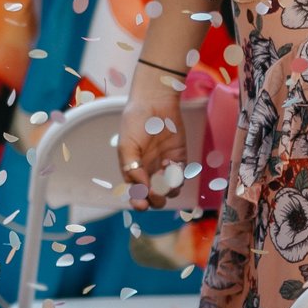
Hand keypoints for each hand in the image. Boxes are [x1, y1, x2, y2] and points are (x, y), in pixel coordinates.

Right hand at [117, 60, 189, 210]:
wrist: (156, 104)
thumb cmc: (135, 122)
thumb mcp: (126, 144)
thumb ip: (132, 167)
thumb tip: (141, 188)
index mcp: (132, 170)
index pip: (135, 195)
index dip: (138, 203)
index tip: (141, 204)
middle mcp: (148, 172)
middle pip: (154, 198)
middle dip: (155, 199)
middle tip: (156, 191)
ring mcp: (164, 168)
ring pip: (169, 191)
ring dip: (168, 187)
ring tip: (164, 171)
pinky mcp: (179, 161)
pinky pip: (180, 177)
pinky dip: (178, 176)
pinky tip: (171, 162)